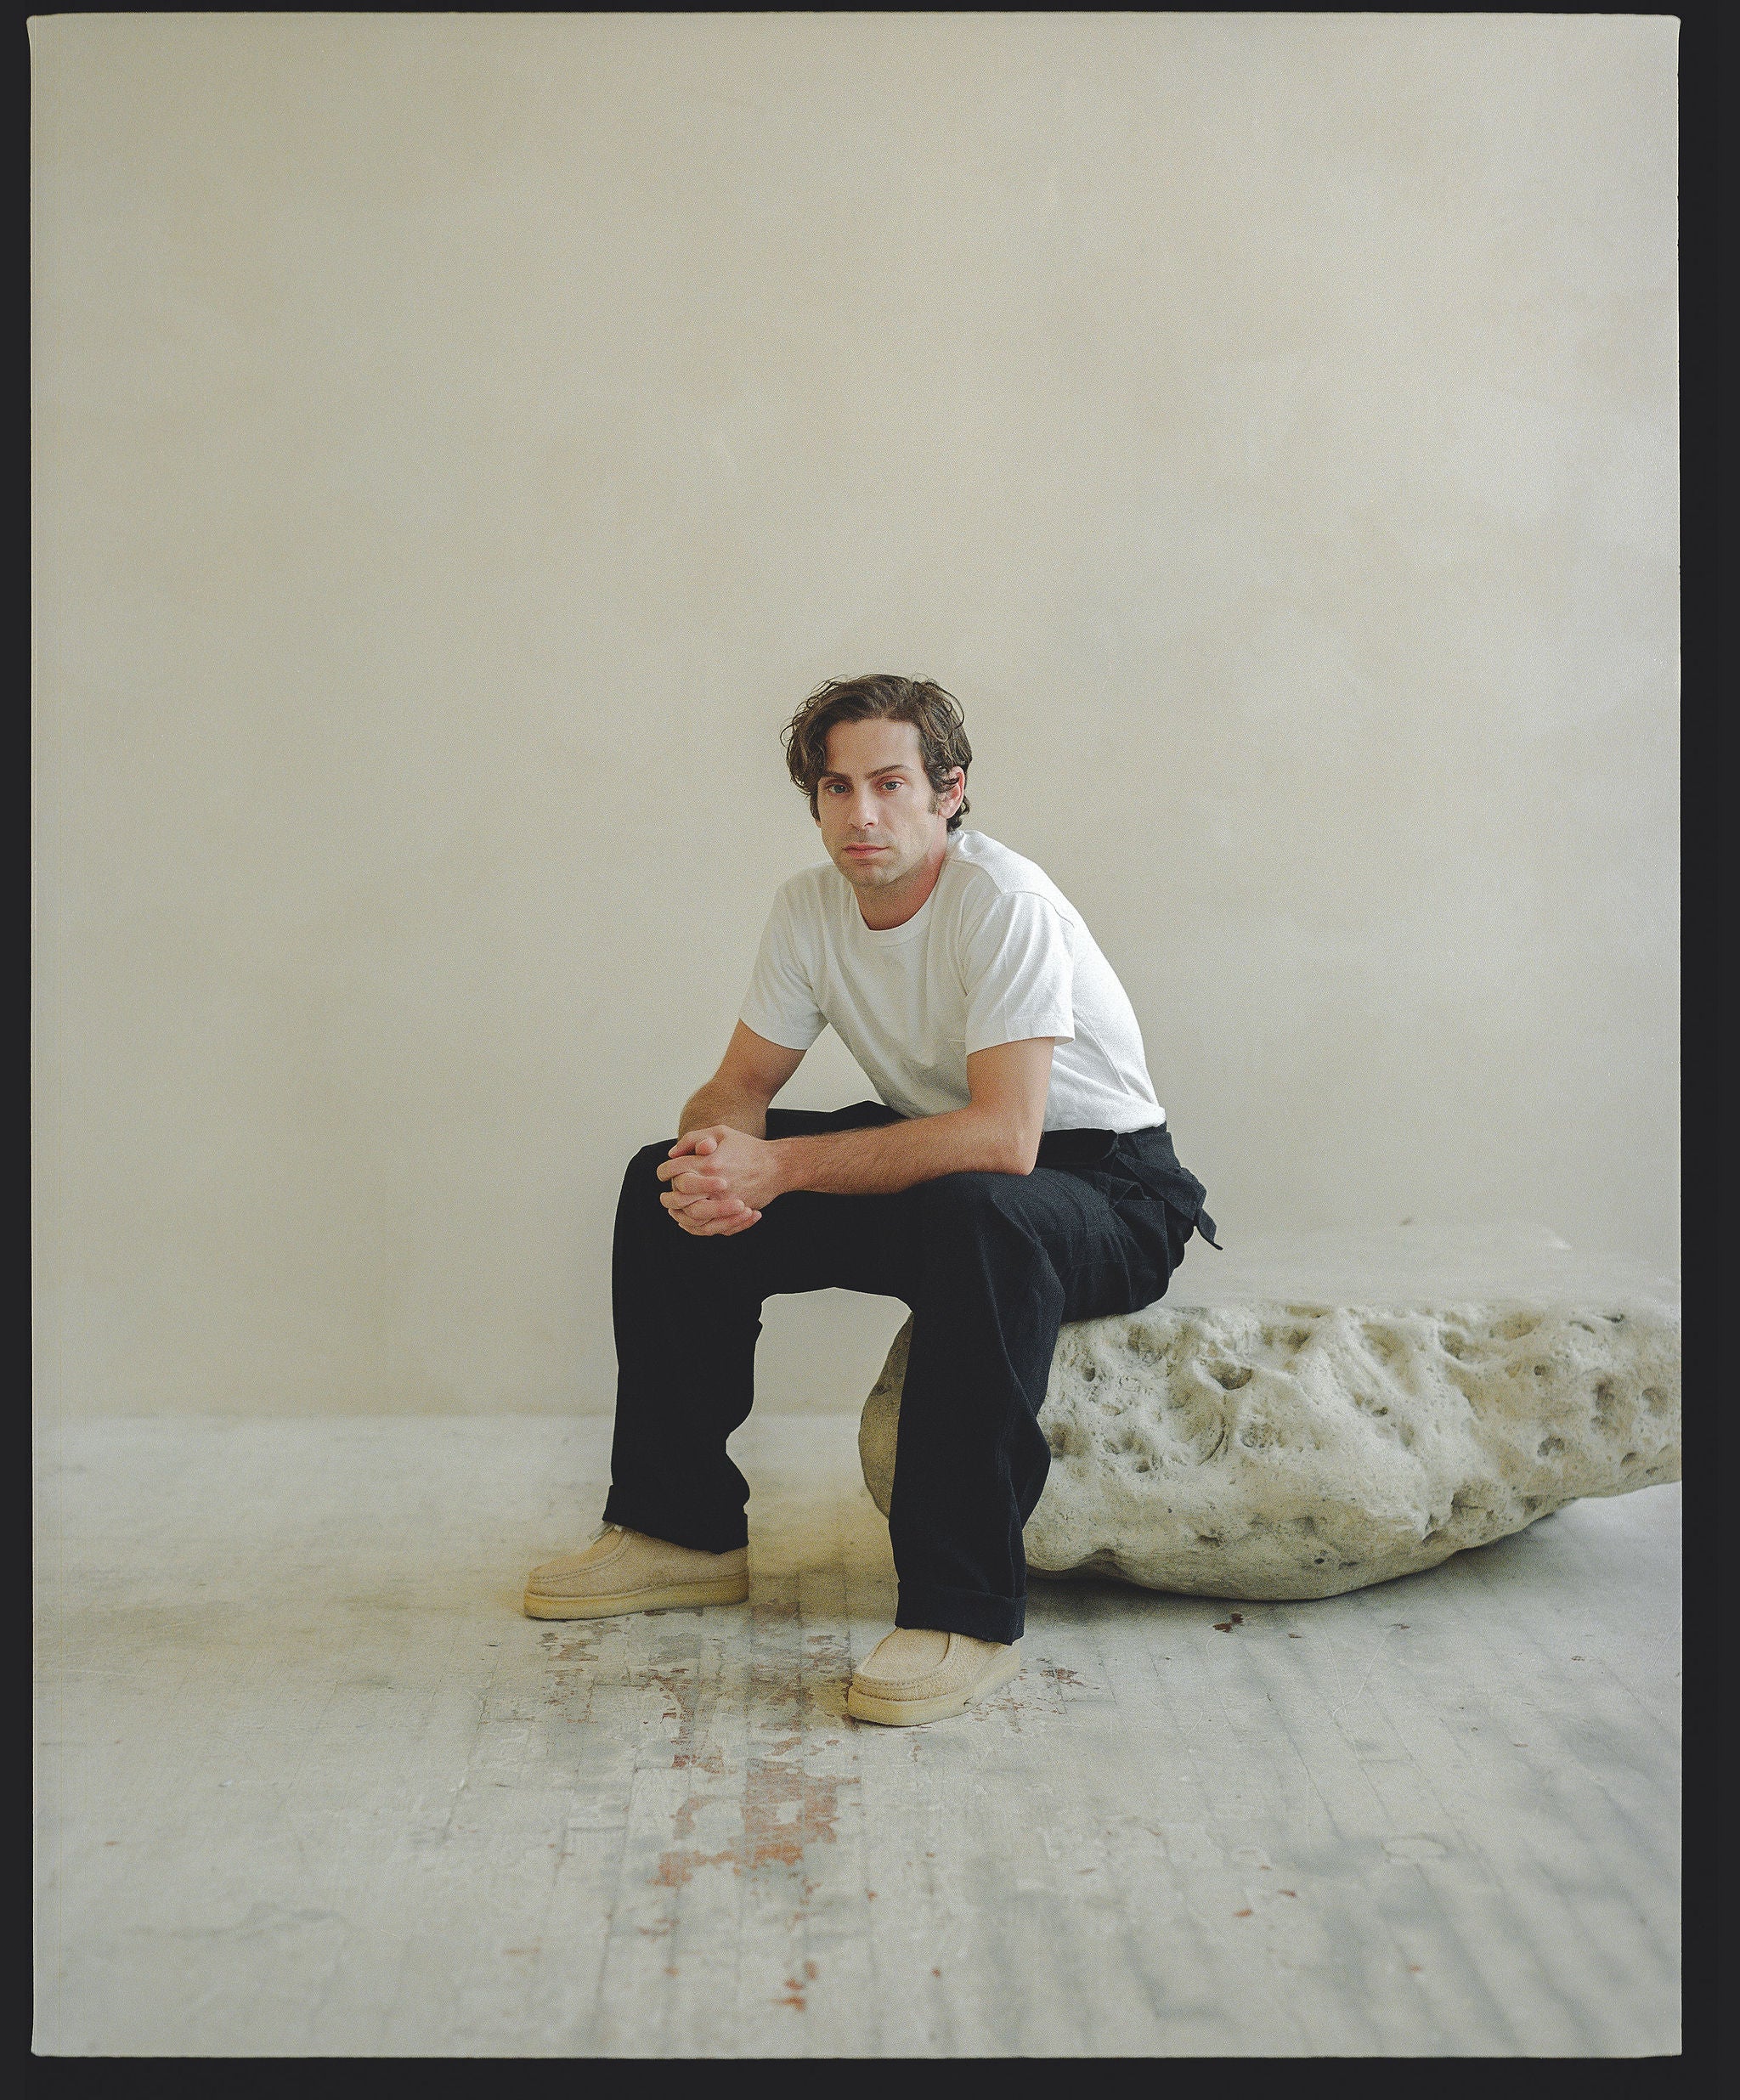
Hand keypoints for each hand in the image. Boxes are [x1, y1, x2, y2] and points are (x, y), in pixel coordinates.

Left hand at [656, 1128, 782, 1235]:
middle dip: (668, 1197)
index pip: (673, 1170)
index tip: (663, 1174)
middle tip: (665, 1197)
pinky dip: (697, 1226)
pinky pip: (710, 1226)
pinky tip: (692, 1221)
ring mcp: (724, 1200)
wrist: (778, 1166)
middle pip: (678, 1197)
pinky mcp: (734, 1213)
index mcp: (707, 1162)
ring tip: (675, 1211)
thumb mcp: (721, 1132)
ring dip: (680, 1215)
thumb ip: (693, 1139)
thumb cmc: (749, 1147)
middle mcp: (713, 1183)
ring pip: (692, 1216)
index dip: (663, 1172)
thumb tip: (672, 1154)